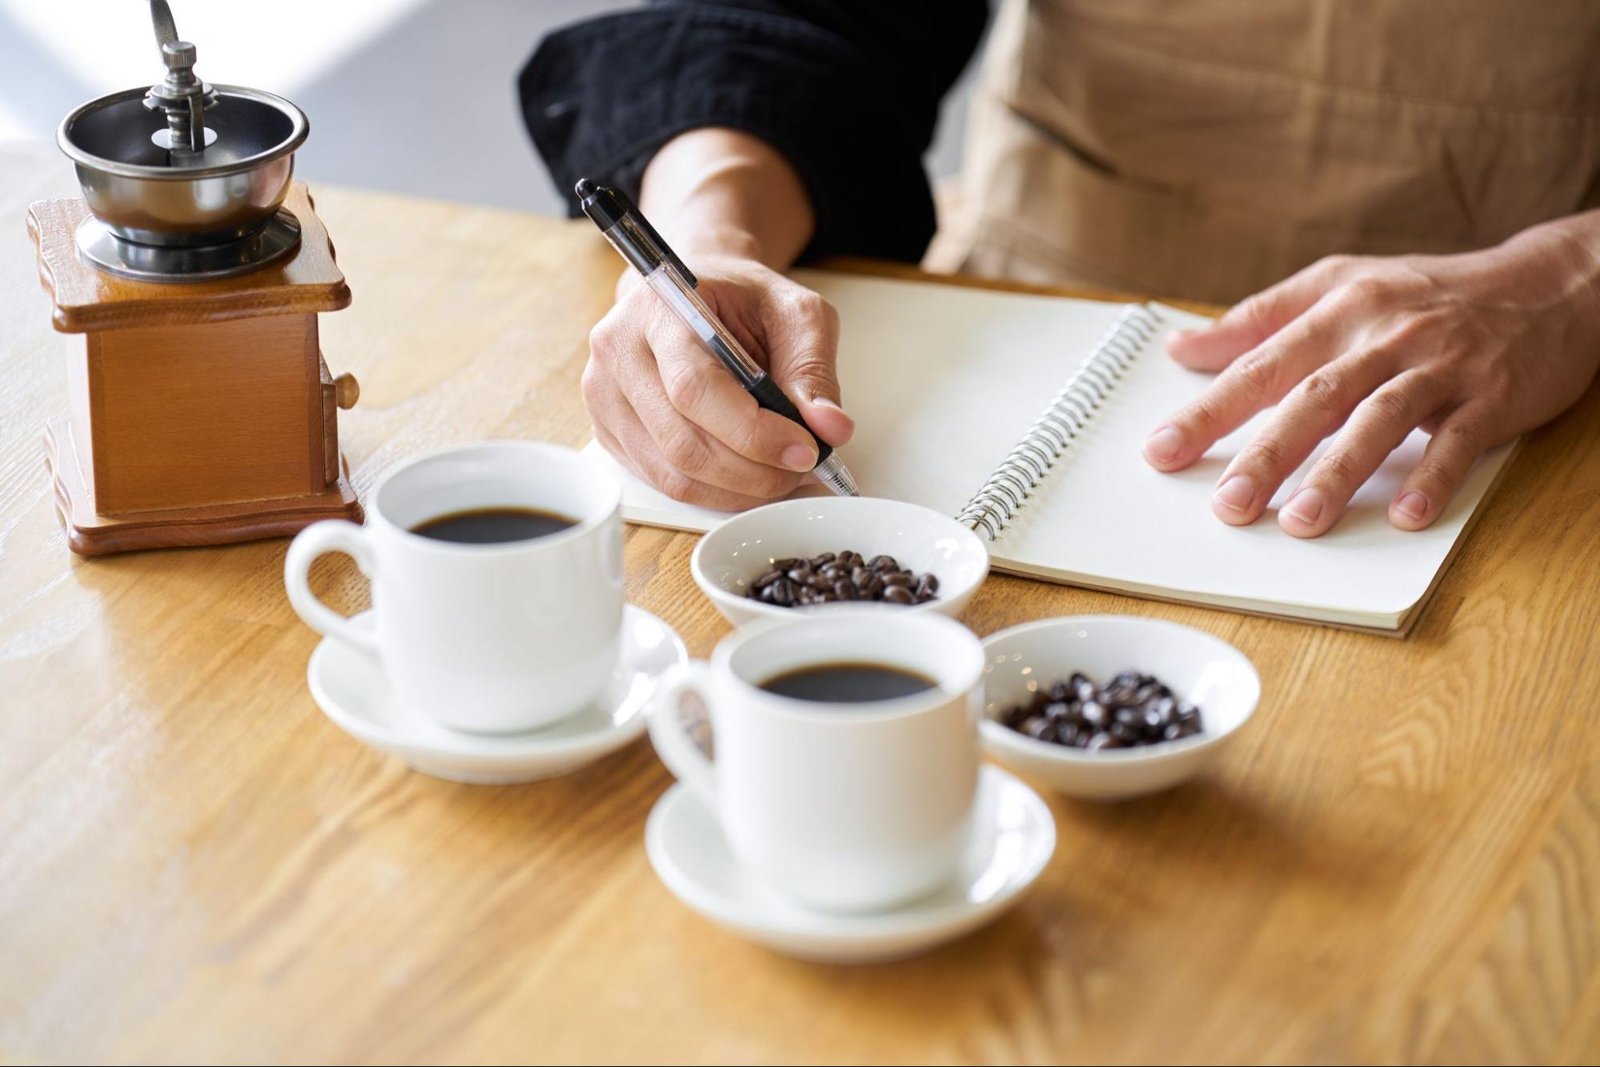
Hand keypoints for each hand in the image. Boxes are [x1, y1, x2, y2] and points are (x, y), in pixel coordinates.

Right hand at [584, 252, 853, 508]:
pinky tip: (749, 477)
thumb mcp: (795, 312)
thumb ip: (814, 368)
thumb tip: (831, 429)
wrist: (694, 293)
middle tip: (802, 469)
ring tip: (781, 475)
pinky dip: (715, 492)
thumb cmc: (741, 298)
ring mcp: (605, 393)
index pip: (696, 388)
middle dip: (753, 471)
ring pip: (672, 473)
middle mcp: (619, 350)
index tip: (806, 449)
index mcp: (659, 309)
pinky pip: (663, 481)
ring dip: (737, 489)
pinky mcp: (608, 428)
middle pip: (683, 442)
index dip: (753, 432)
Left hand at [1142, 217, 1599, 535]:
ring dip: (1339, 474)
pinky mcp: (1492, 395)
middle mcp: (1384, 334)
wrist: (1549, 283)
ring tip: (1301, 522)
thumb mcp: (1341, 285)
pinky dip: (1432, 477)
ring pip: (1380, 419)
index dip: (1209, 410)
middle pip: (1314, 397)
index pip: (1260, 364)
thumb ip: (1259, 319)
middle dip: (1266, 454)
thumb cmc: (1427, 293)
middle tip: (1227, 506)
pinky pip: (1459, 440)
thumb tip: (1183, 349)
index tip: (1162, 450)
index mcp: (1339, 309)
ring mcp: (1440, 365)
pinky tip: (1405, 515)